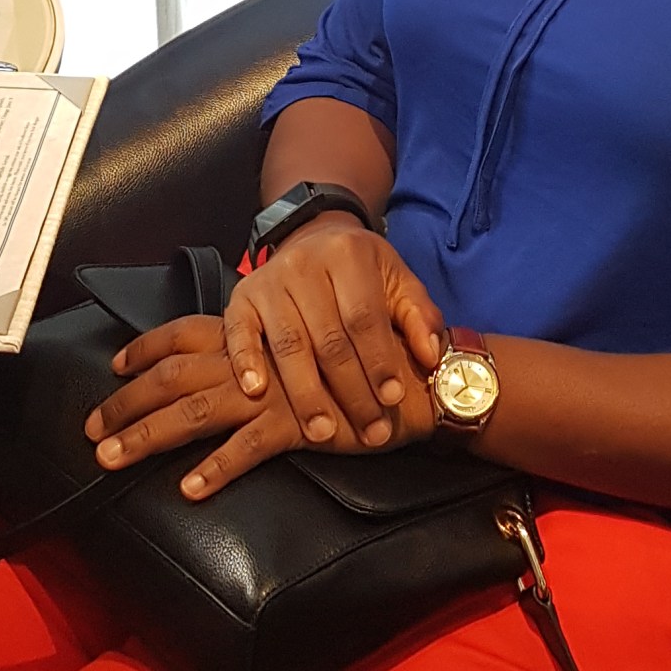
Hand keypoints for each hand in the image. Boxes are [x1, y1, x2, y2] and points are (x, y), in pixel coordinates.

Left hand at [83, 312, 434, 499]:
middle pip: (173, 377)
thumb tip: (232, 371)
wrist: (411, 383)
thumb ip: (266, 359)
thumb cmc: (358, 369)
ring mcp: (273, 395)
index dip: (146, 348)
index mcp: (254, 340)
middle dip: (126, 402)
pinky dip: (217, 469)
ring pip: (195, 411)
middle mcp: (254, 363)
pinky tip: (189, 489)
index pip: (185, 334)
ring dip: (148, 435)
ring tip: (111, 458)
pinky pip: (248, 450)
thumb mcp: (304, 355)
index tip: (114, 364)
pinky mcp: (296, 427)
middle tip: (91, 429)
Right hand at [226, 215, 445, 448]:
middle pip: (328, 338)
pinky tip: (257, 392)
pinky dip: (246, 362)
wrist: (315, 239)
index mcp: (348, 254)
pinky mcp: (240, 298)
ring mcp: (268, 281)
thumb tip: (430, 355)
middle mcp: (304, 264)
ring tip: (322, 431)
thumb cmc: (362, 271)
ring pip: (288, 344)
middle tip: (370, 431)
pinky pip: (240, 333)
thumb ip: (419, 316)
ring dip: (306, 393)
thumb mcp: (398, 281)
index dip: (379, 360)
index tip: (393, 398)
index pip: (364, 317)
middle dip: (351, 391)